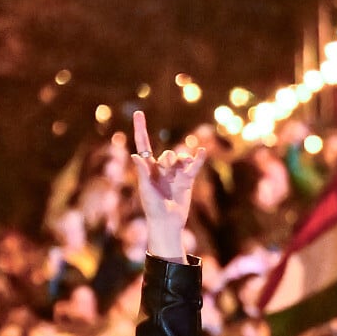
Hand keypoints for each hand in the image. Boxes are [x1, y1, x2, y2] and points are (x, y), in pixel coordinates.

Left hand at [130, 112, 200, 259]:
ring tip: (182, 167)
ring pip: (180, 158)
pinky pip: (193, 166)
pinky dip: (197, 159)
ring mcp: (175, 174)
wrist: (167, 223)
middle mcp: (161, 169)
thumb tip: (135, 155)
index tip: (139, 112)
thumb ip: (142, 172)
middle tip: (169, 166)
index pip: (143, 144)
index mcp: (147, 169)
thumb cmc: (152, 208)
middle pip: (166, 155)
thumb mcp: (145, 189)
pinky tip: (201, 152)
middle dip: (169, 159)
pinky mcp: (187, 180)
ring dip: (181, 161)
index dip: (141, 129)